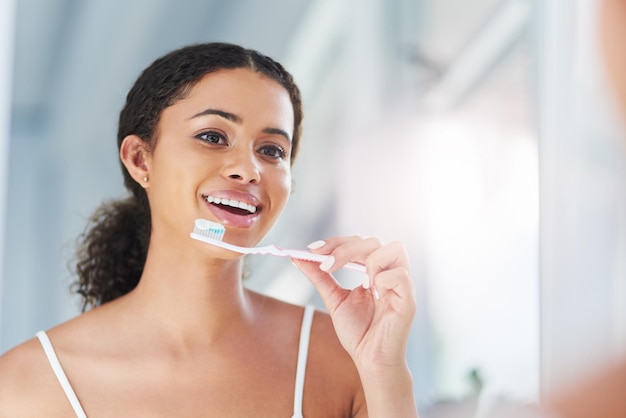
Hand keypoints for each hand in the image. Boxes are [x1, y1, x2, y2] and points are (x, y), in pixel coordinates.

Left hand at [291, 236, 416, 371]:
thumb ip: (319, 277)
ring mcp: (401, 285)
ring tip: (358, 283)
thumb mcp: (334, 299)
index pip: (358, 242)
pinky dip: (383, 280)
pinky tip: (375, 296)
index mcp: (374, 270)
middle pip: (373, 241)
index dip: (336, 242)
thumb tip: (298, 257)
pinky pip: (400, 275)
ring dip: (368, 260)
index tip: (313, 249)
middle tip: (325, 265)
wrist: (370, 361)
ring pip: (394, 248)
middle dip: (345, 249)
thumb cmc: (358, 332)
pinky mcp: (409, 300)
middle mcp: (389, 273)